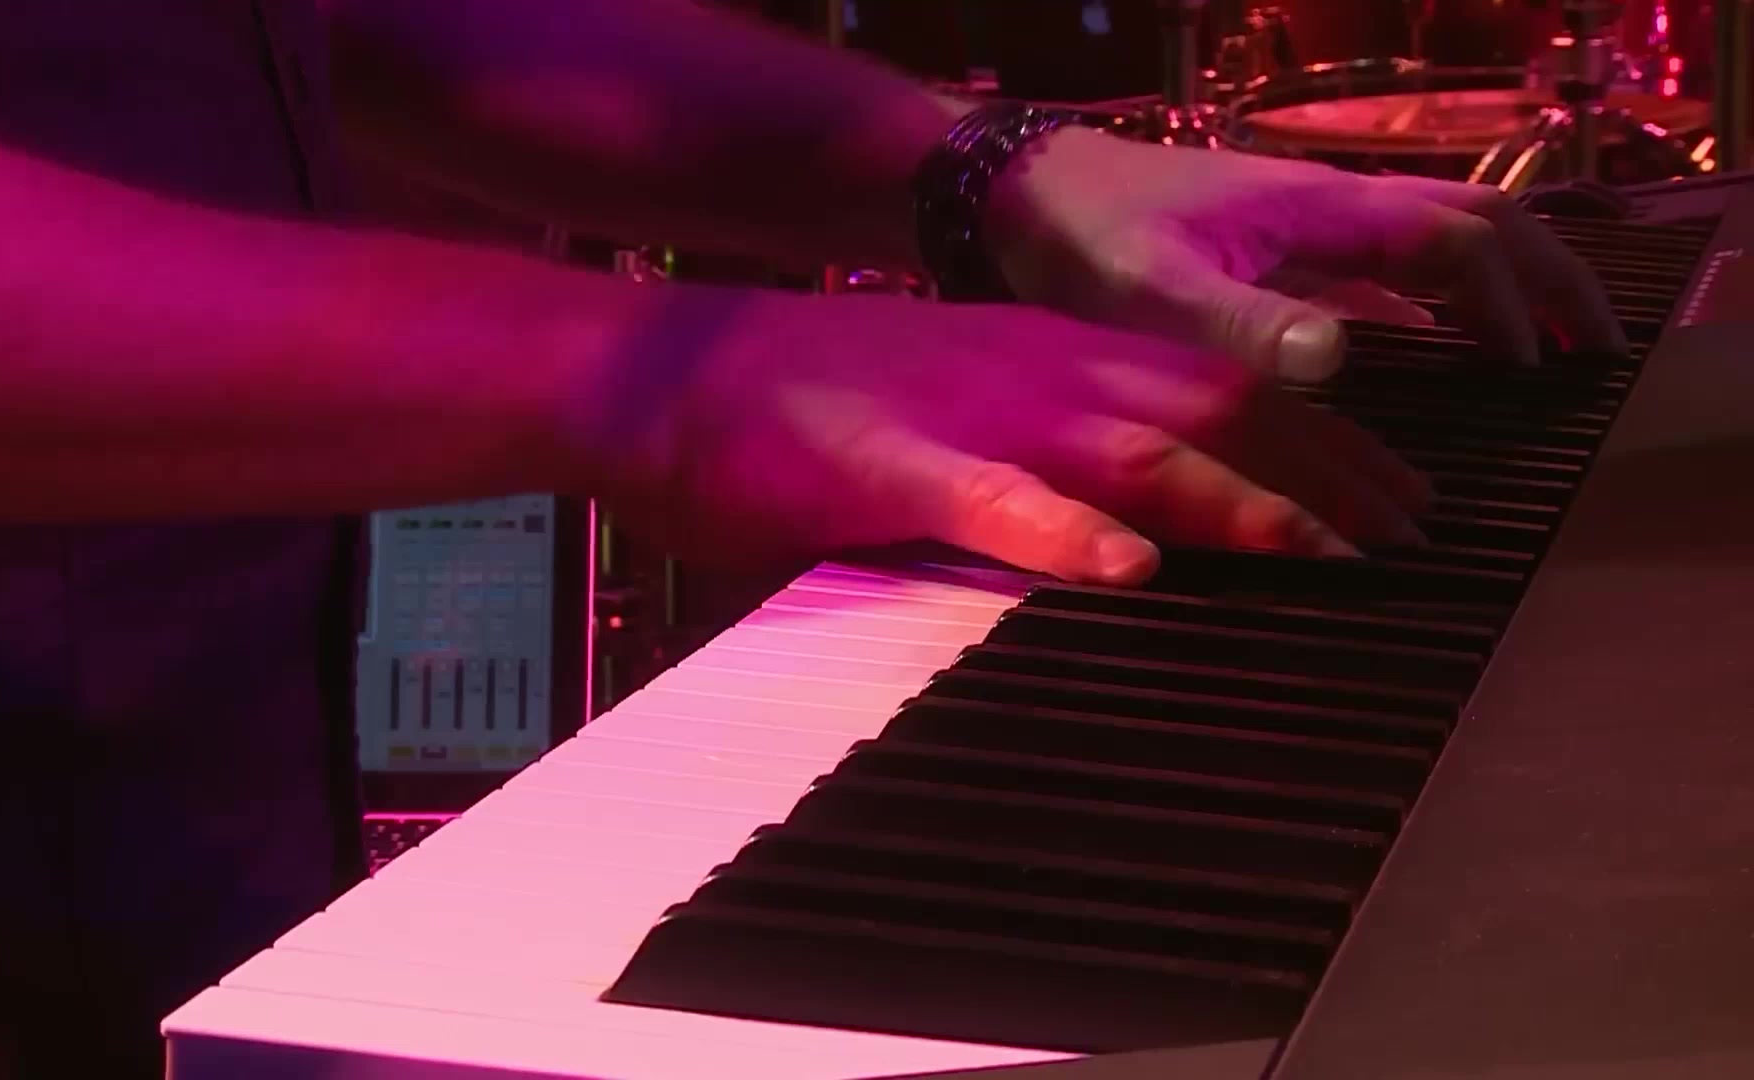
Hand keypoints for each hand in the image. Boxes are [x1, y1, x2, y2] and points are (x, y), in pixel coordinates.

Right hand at [592, 288, 1430, 583]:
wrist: (659, 366)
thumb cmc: (800, 399)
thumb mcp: (943, 408)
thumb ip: (1037, 458)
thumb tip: (1132, 526)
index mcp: (1046, 353)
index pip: (1217, 386)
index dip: (1320, 439)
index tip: (1397, 497)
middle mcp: (1028, 367)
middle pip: (1207, 409)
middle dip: (1322, 470)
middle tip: (1409, 537)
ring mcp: (959, 411)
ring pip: (1125, 449)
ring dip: (1233, 501)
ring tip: (1321, 552)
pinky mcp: (878, 464)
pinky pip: (986, 498)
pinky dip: (1060, 532)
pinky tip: (1125, 569)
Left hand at [983, 130, 1628, 380]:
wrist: (1017, 193)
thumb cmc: (1082, 236)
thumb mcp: (1155, 289)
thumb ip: (1245, 324)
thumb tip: (1345, 356)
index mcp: (1321, 210)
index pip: (1458, 239)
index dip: (1509, 298)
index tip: (1540, 366)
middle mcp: (1328, 210)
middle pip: (1471, 223)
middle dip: (1543, 276)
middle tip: (1595, 344)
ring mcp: (1302, 227)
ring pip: (1430, 241)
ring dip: (1493, 285)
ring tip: (1537, 346)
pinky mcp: (1269, 250)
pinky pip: (1379, 267)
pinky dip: (1427, 299)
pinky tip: (1430, 338)